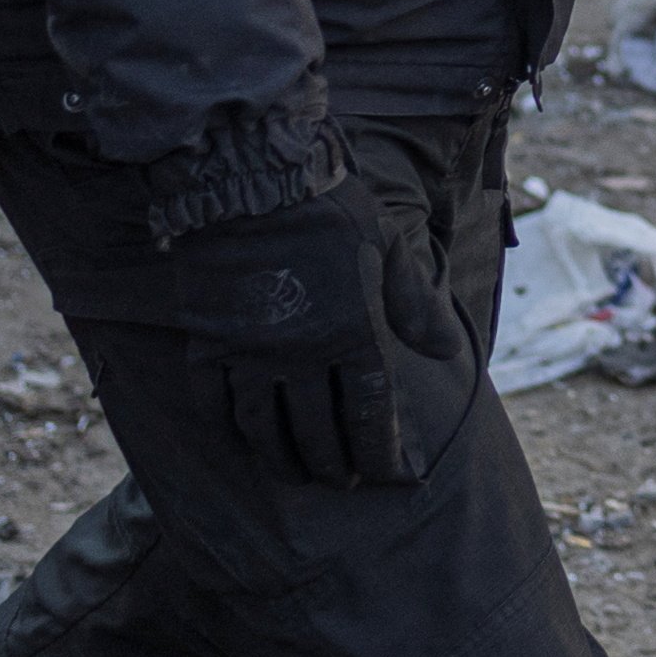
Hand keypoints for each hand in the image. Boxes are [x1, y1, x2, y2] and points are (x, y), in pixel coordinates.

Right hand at [169, 190, 454, 487]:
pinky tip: (242, 438)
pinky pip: (216, 400)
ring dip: (283, 458)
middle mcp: (302, 354)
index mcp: (353, 332)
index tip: (389, 473)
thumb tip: (448, 351)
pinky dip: (230, 427)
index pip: (371, 413)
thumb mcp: (387, 246)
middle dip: (335, 465)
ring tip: (296, 474)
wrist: (251, 174)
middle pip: (319, 431)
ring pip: (266, 427)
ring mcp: (249, 351)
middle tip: (343, 482)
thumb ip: (414, 302)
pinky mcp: (208, 340)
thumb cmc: (328, 206)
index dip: (381, 450)